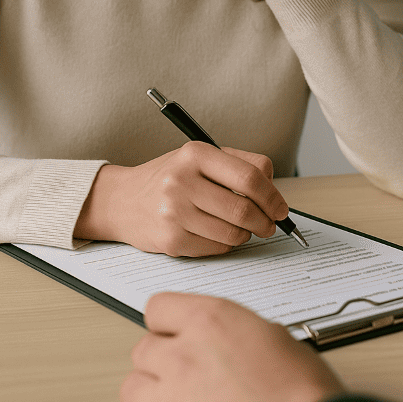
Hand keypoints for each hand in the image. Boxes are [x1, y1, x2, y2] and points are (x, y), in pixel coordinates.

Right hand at [75, 143, 289, 256]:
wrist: (122, 201)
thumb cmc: (170, 178)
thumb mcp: (200, 158)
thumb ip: (239, 165)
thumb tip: (274, 192)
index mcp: (195, 154)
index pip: (250, 177)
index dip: (273, 197)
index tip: (280, 209)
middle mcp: (182, 180)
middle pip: (244, 209)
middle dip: (265, 222)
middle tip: (268, 225)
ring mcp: (174, 212)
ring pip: (233, 234)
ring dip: (244, 235)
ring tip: (239, 229)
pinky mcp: (171, 240)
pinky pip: (216, 249)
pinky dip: (224, 245)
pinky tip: (214, 234)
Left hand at [121, 292, 346, 401]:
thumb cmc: (300, 387)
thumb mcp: (269, 336)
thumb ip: (229, 330)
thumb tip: (216, 338)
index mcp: (211, 320)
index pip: (158, 308)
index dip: (168, 323)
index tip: (175, 332)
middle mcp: (185, 352)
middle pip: (144, 347)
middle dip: (162, 358)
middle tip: (187, 370)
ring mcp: (173, 392)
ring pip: (134, 384)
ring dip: (152, 388)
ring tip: (179, 394)